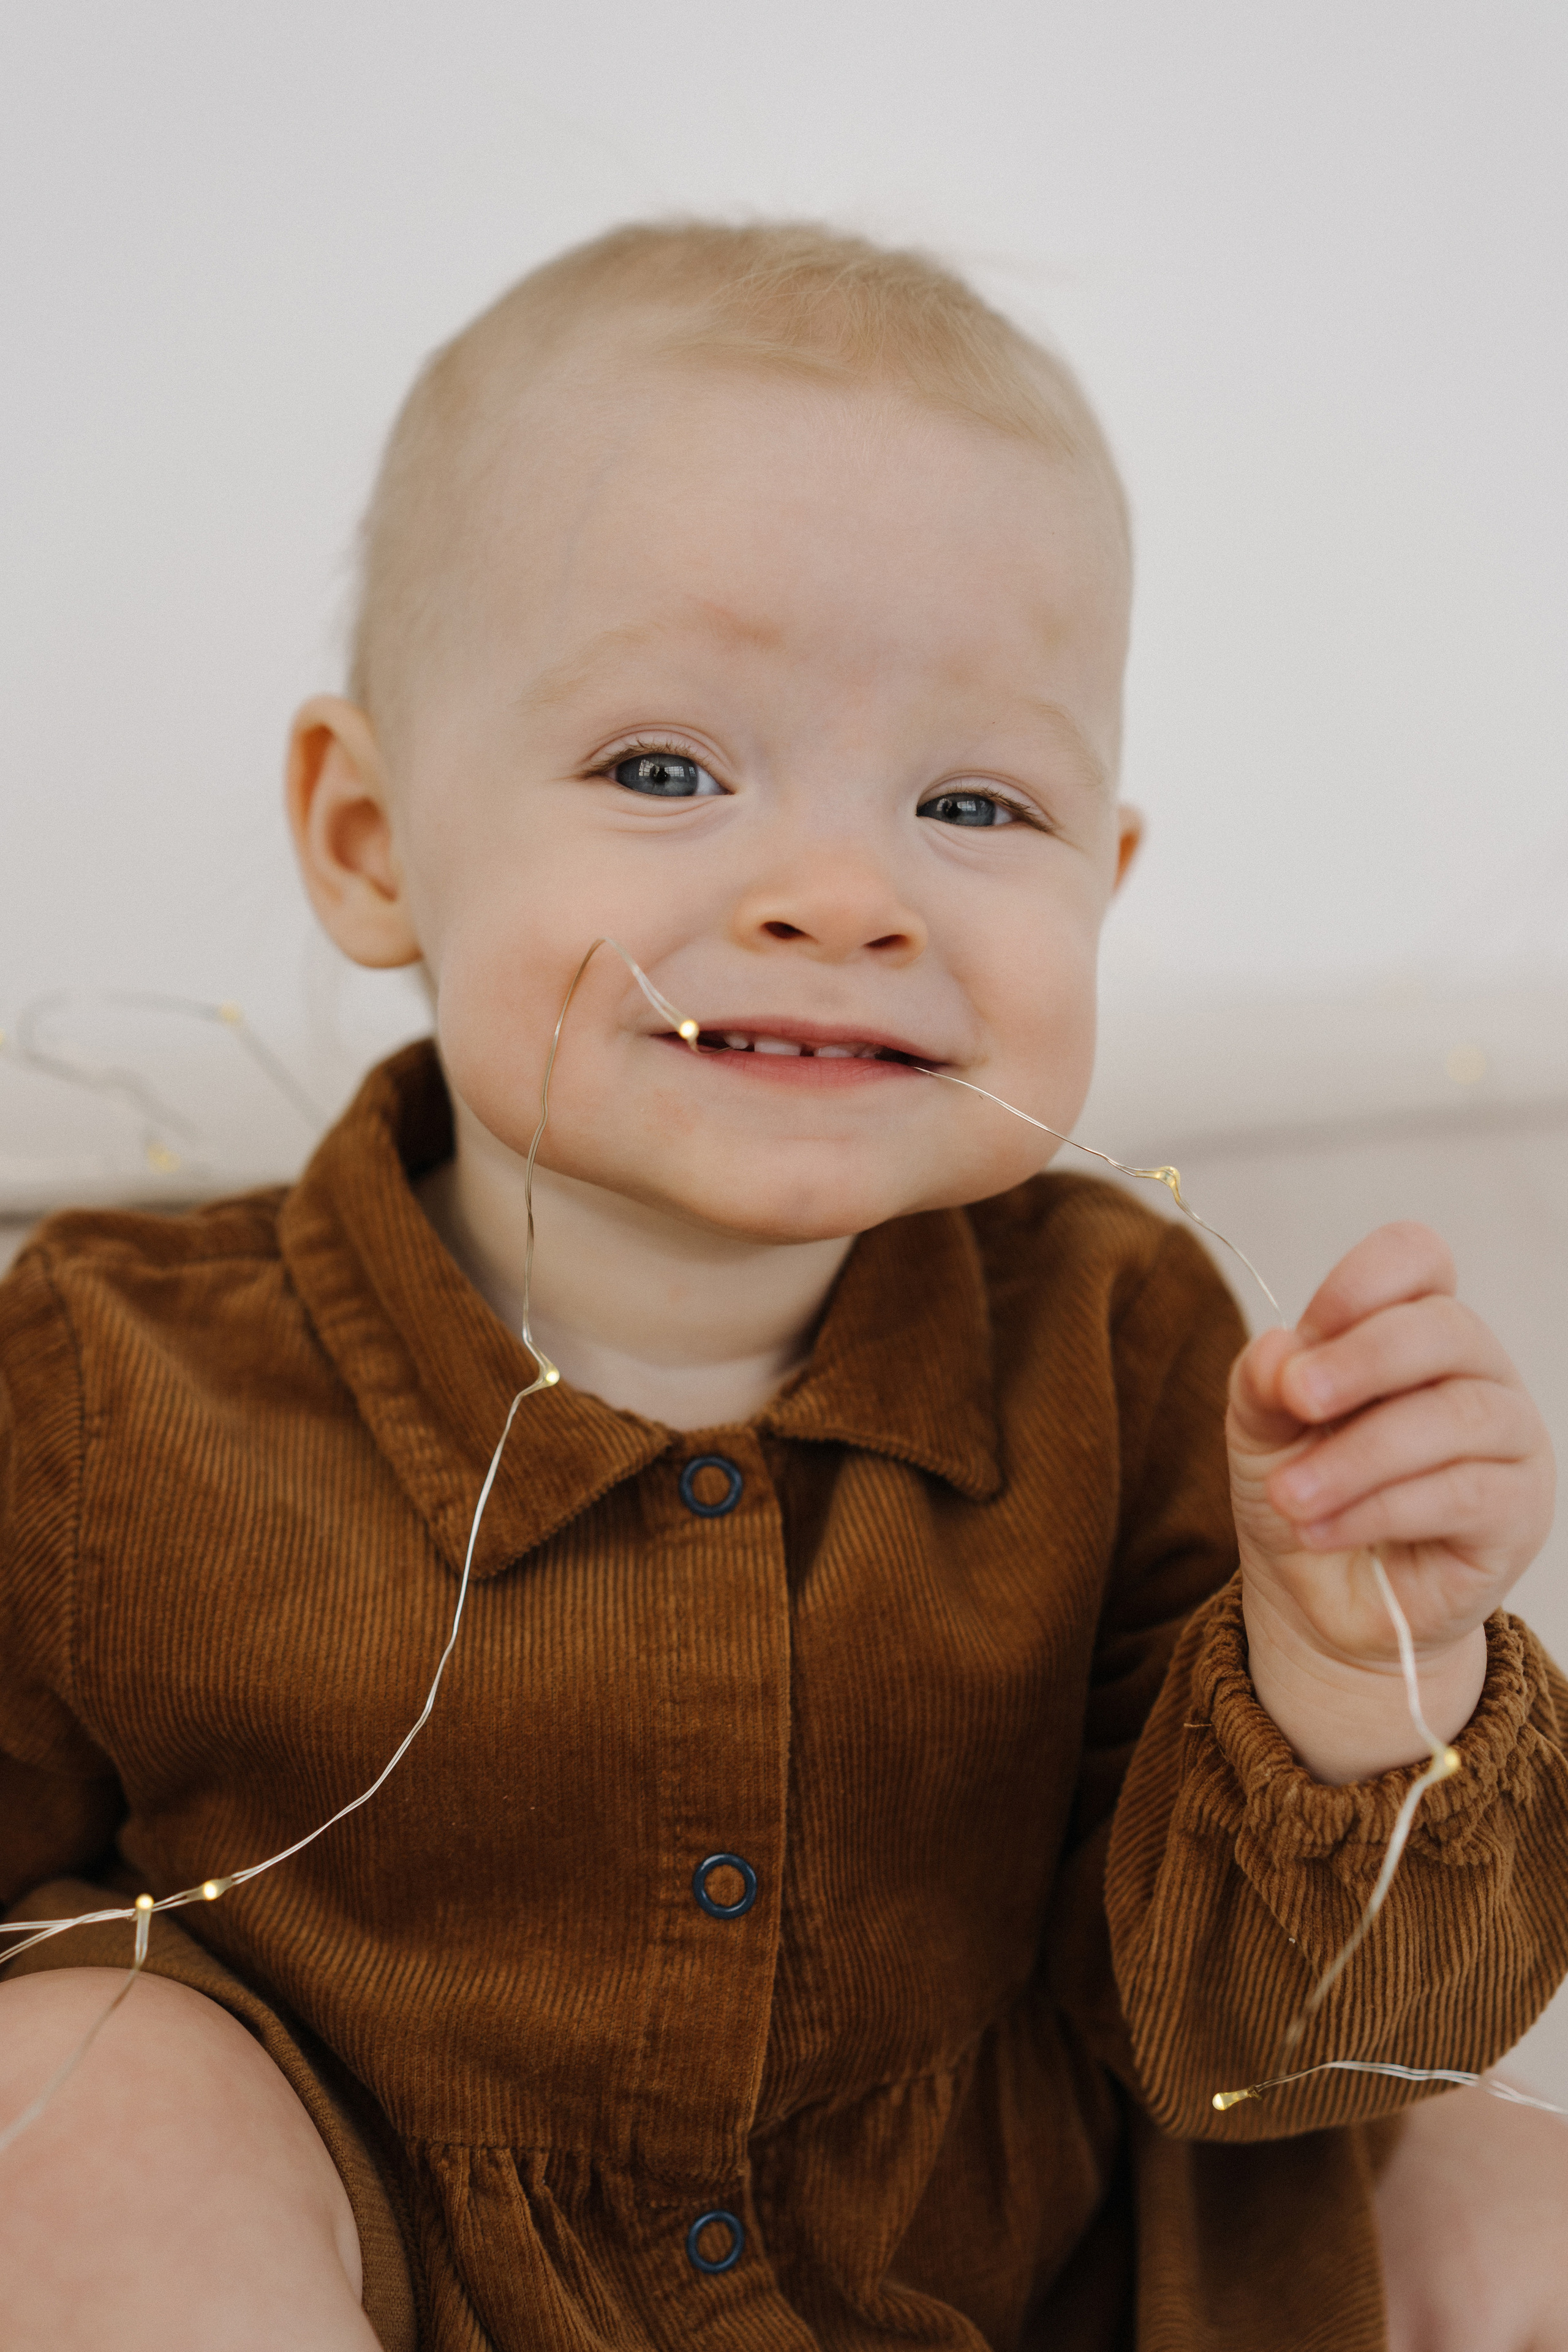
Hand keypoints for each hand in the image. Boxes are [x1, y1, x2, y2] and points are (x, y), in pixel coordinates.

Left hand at [1227, 1222, 1554, 1782]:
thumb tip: (1277, 1349)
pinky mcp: (1518, 1512)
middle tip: (1296, 1399)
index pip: (1419, 1260)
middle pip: (1446, 1329)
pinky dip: (1378, 1510)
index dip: (1364, 1282)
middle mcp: (1476, 1370)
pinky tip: (1320, 1529)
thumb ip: (1264, 1384)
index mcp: (1413, 1326)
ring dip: (1358, 1456)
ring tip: (1289, 1496)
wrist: (1319, 1596)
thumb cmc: (1302, 1486)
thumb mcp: (1261, 1429)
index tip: (1303, 1335)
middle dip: (1363, 1359)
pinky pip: (1463, 1494)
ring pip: (1455, 1418)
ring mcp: (1508, 1439)